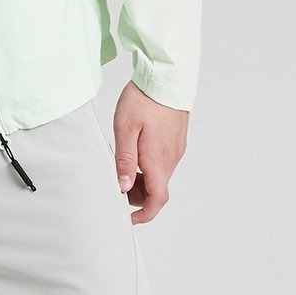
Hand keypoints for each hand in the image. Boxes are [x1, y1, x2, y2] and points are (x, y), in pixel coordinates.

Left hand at [111, 82, 189, 224]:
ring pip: (161, 176)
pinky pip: (164, 162)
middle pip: (158, 190)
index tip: (130, 217)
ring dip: (143, 179)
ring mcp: (176, 149)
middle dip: (138, 195)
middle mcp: (171, 158)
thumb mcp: (125, 129)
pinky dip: (150, 166)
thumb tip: (123, 187)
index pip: (158, 199)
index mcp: (158, 159)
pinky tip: (136, 150)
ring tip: (123, 164)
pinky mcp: (176, 140)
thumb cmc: (144, 99)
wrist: (166, 76)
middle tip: (118, 184)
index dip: (145, 214)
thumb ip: (124, 161)